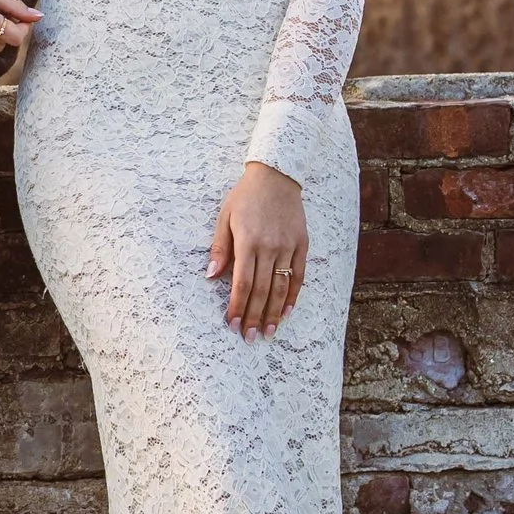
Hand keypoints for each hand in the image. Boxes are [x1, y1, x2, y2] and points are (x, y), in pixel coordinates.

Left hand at [207, 160, 306, 337]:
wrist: (276, 176)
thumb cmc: (245, 197)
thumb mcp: (225, 218)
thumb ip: (220, 249)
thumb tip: (211, 276)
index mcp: (248, 241)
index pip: (242, 283)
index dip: (237, 306)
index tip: (232, 324)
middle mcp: (270, 246)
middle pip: (262, 290)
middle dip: (255, 317)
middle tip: (250, 337)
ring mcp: (288, 246)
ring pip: (282, 287)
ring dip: (275, 313)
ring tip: (269, 332)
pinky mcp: (302, 244)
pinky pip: (299, 275)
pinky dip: (294, 296)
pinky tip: (288, 312)